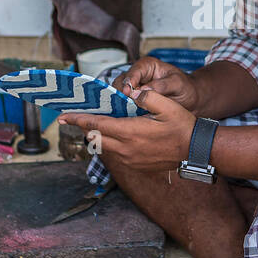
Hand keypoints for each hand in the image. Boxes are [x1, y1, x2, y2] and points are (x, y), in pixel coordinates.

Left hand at [57, 87, 195, 172]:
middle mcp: (126, 149)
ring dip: (98, 136)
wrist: (195, 150)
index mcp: (130, 132)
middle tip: (77, 118)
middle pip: (95, 138)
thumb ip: (147, 96)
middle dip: (85, 127)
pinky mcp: (136, 166)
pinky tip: (116, 136)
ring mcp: (130, 160)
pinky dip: (110, 144)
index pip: (96, 125)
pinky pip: (115, 155)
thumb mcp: (167, 105)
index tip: (62, 116)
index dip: (77, 119)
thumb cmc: (182, 126)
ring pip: (103, 147)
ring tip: (97, 125)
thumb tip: (130, 92)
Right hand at [114, 56, 200, 115]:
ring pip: (119, 93)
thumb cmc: (185, 88)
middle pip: (121, 81)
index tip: (127, 92)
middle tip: (125, 104)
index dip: (129, 82)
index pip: (133, 71)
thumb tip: (144, 90)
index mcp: (147, 66)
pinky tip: (126, 115)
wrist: (190, 100)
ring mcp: (134, 87)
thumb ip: (162, 85)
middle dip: (121, 93)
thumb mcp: (177, 84)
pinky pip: (123, 103)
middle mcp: (138, 75)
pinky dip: (123, 109)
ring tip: (124, 111)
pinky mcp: (134, 99)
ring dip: (121, 102)